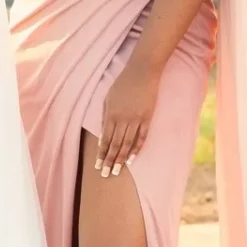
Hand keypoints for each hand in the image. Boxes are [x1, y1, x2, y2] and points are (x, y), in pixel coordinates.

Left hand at [96, 59, 160, 176]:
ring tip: (117, 171)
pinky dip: (137, 149)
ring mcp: (136, 119)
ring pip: (127, 144)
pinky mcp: (148, 118)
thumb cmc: (123, 83)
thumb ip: (105, 116)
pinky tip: (132, 159)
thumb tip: (102, 135)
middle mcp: (123, 119)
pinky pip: (142, 137)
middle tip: (106, 174)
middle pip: (115, 145)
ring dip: (121, 159)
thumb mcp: (108, 97)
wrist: (143, 72)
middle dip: (109, 161)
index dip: (101, 154)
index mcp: (111, 114)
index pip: (105, 139)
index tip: (98, 166)